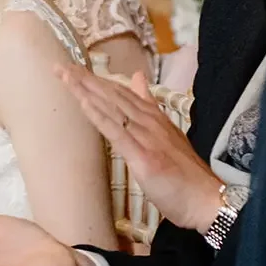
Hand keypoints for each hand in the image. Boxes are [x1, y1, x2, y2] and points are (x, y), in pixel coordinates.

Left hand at [57, 65, 225, 233]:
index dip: (98, 80)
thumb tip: (137, 77)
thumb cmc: (186, 174)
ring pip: (112, 108)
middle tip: (60, 66)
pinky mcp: (143, 156)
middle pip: (113, 94)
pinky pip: (117, 132)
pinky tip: (84, 104)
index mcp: (154, 117)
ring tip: (66, 77)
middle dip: (86, 80)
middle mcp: (149, 122)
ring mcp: (146, 137)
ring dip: (87, 91)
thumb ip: (150, 106)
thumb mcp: (167, 134)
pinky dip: (100, 116)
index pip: (122, 92)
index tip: (75, 68)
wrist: (205, 198)